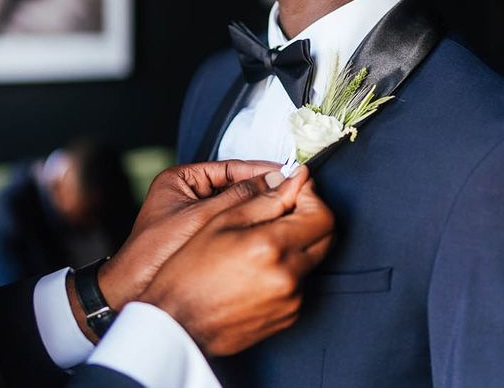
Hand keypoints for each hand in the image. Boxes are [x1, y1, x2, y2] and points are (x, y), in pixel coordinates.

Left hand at [98, 160, 279, 311]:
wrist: (129, 292)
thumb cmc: (153, 253)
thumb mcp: (200, 217)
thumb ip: (238, 197)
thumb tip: (274, 181)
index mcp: (182, 178)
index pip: (231, 167)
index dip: (261, 171)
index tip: (287, 174)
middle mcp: (189, 192)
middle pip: (236, 185)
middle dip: (261, 190)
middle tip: (291, 191)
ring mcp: (195, 213)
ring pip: (235, 205)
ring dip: (256, 209)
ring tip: (283, 209)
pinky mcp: (200, 235)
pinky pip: (230, 224)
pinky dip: (247, 226)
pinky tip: (265, 230)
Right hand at [139, 165, 334, 354]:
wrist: (177, 324)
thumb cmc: (190, 271)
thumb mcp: (222, 222)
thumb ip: (265, 199)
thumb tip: (295, 179)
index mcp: (271, 247)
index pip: (321, 215)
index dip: (312, 195)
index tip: (298, 188)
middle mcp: (288, 276)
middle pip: (326, 236)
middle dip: (311, 215)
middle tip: (287, 206)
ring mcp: (291, 300)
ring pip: (314, 258)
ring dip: (300, 241)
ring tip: (266, 238)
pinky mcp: (289, 317)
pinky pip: (302, 282)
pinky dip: (291, 266)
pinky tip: (263, 264)